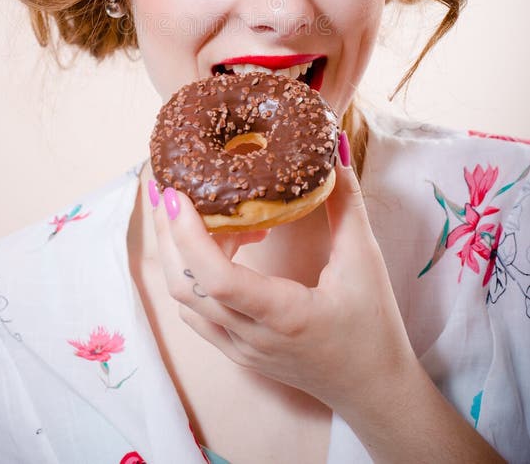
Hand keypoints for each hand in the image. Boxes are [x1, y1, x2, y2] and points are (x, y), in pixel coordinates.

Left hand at [149, 133, 417, 420]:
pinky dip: (192, 272)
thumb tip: (331, 148)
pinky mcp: (236, 351)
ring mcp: (238, 348)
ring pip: (185, 298)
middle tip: (165, 185)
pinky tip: (212, 242)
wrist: (372, 389)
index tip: (175, 193)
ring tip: (192, 207)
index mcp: (284, 315)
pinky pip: (196, 311)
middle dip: (167, 233)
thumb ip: (346, 203)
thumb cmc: (373, 326)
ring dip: (178, 251)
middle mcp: (251, 337)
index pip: (218, 279)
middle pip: (184, 286)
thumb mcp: (365, 260)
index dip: (188, 235)